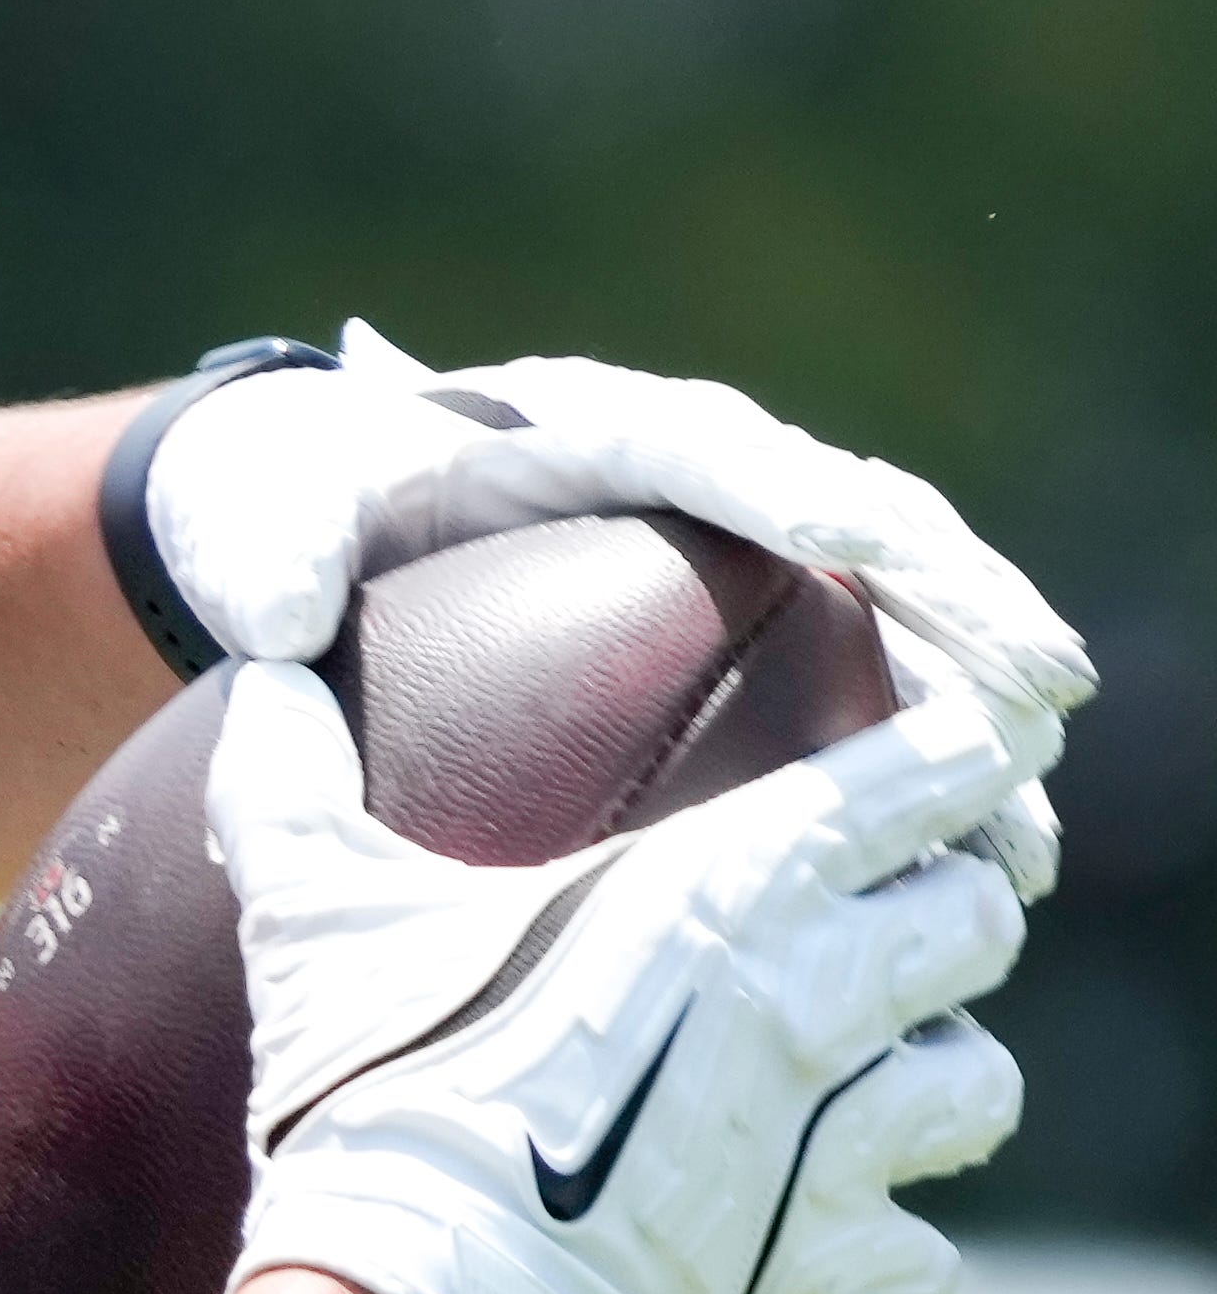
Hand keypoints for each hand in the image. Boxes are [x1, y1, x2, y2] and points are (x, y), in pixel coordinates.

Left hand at [146, 326, 1091, 726]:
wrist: (296, 518)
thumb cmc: (281, 509)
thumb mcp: (254, 519)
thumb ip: (262, 556)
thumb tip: (271, 621)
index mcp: (585, 426)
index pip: (716, 449)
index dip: (796, 487)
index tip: (866, 541)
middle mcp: (690, 475)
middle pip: (859, 524)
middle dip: (957, 600)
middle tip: (1039, 691)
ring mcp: (730, 552)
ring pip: (889, 620)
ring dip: (971, 706)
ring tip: (1028, 820)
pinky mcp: (740, 630)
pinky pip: (854, 688)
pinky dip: (913, 765)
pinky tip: (962, 867)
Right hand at [213, 657, 1040, 1293]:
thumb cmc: (372, 1079)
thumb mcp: (312, 908)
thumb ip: (292, 779)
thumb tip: (258, 680)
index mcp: (731, 879)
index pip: (928, 774)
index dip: (957, 762)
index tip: (949, 759)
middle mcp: (815, 995)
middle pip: (978, 918)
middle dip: (941, 920)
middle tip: (874, 935)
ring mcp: (836, 1139)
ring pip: (976, 1087)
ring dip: (928, 1087)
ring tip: (861, 1095)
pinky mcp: (823, 1264)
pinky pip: (921, 1261)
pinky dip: (883, 1260)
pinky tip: (822, 1251)